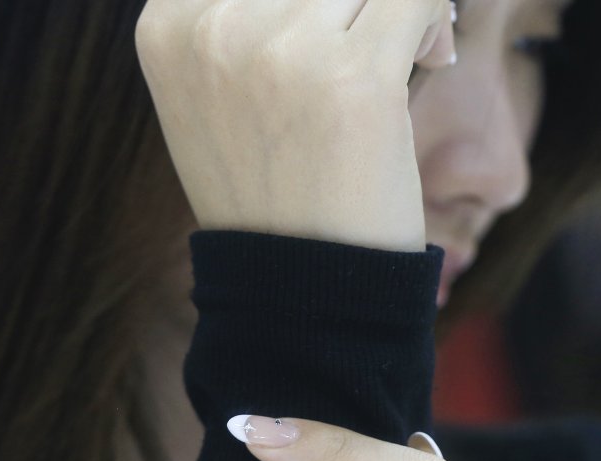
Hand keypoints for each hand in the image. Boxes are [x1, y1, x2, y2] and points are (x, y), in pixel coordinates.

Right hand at [134, 0, 455, 251]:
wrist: (302, 293)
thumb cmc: (273, 198)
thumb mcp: (220, 99)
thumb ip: (244, 23)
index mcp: (168, 27)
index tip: (334, 19)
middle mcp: (215, 28)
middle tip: (385, 31)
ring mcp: (283, 51)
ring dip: (399, 3)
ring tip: (410, 51)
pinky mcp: (355, 80)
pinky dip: (431, 17)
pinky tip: (431, 59)